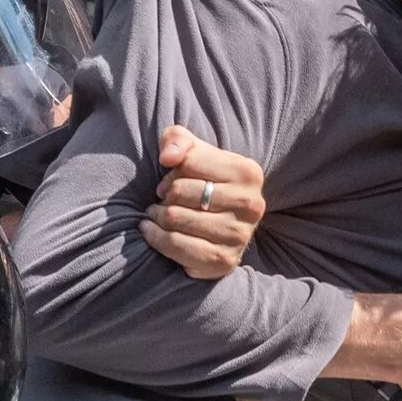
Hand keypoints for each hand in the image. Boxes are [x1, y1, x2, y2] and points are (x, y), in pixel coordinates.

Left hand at [140, 126, 267, 278]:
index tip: (170, 180)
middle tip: (162, 200)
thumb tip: (168, 157)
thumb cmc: (203, 185)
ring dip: (157, 216)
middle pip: (181, 192)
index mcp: (248, 172)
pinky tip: (151, 230)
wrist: (220, 232)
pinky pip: (176, 245)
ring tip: (157, 214)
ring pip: (175, 218)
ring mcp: (239, 234)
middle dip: (164, 196)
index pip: (190, 161)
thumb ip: (177, 140)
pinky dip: (156, 237)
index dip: (172, 170)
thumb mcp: (193, 153)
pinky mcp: (223, 260)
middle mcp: (251, 204)